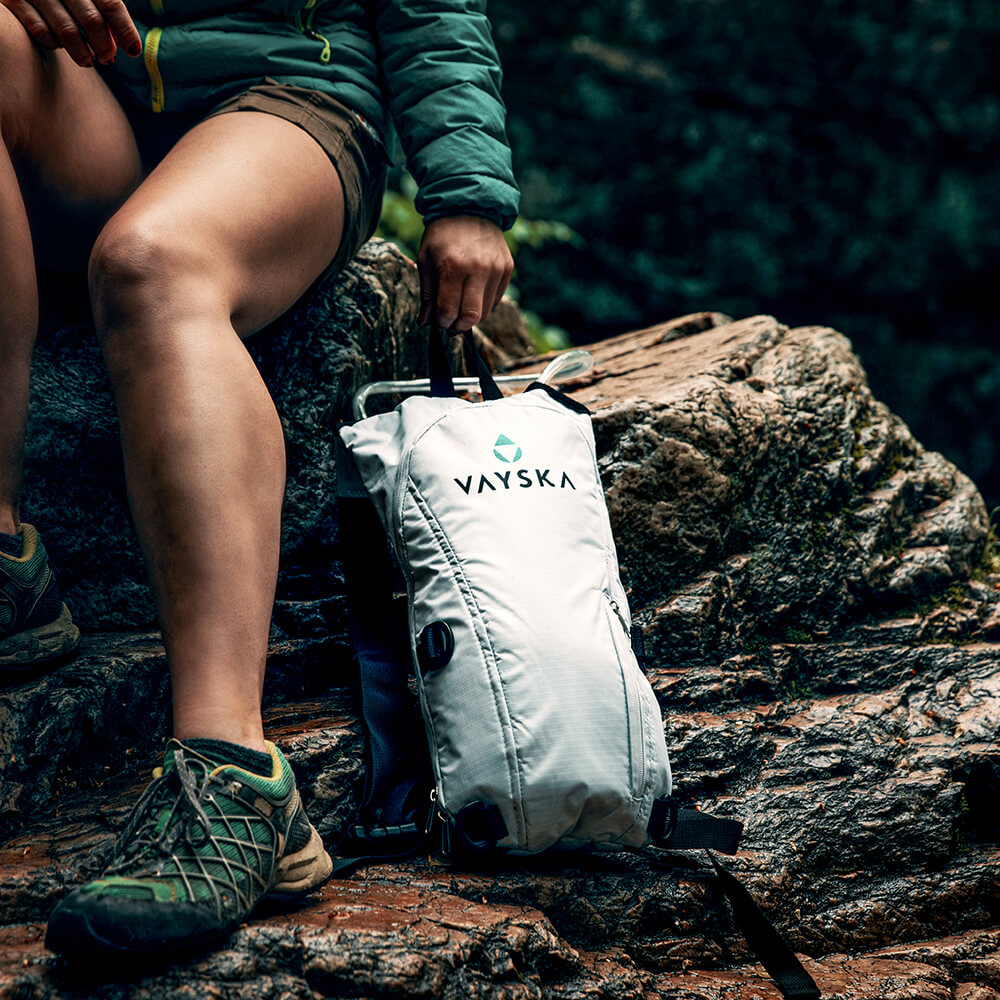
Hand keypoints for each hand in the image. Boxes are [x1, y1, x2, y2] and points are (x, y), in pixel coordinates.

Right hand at [2, 0, 140, 65]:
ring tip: (89, 61)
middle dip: (104, 45)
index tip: (134, 50)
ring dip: (82, 53)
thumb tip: (127, 42)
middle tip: (109, 59)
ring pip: (67, 30)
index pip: (110, 3)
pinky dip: (53, 43)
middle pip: (91, 20)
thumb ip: (105, 8)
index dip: (125, 30)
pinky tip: (59, 45)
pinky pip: (39, 30)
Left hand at [417, 215, 513, 333]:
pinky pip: (495, 299)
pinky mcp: (507, 269)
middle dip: (458, 326)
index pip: (448, 311)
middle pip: (471, 317)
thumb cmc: (443, 235)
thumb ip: (427, 294)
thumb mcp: (426, 260)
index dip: (441, 322)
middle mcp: (478, 269)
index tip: (437, 320)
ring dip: (470, 316)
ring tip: (459, 308)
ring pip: (485, 311)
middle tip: (450, 324)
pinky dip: (483, 304)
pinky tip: (472, 294)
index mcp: (452, 266)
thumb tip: (425, 322)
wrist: (470, 207)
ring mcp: (496, 269)